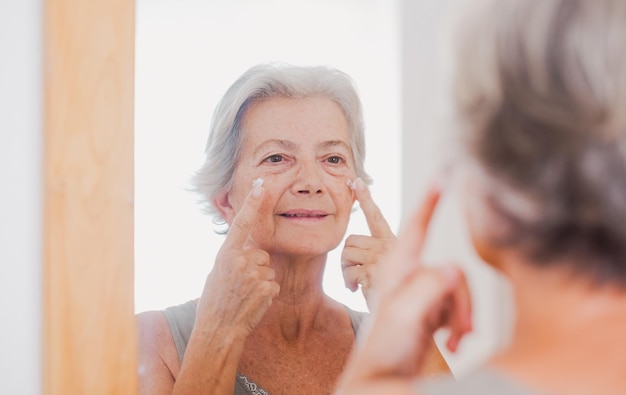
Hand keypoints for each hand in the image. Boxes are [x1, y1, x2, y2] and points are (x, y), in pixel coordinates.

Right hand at [196, 185, 279, 337]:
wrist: (218, 330)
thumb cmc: (214, 303)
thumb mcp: (217, 273)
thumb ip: (232, 258)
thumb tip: (248, 249)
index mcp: (225, 254)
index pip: (241, 223)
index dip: (252, 204)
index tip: (261, 187)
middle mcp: (241, 260)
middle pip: (261, 253)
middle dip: (255, 266)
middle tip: (240, 284)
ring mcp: (255, 274)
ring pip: (268, 270)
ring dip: (261, 281)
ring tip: (245, 295)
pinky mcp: (267, 288)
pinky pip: (273, 285)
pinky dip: (266, 294)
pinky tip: (253, 303)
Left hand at [339, 184, 471, 383]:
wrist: (382, 379)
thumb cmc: (384, 349)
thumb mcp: (403, 317)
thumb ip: (425, 290)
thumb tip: (452, 265)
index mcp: (399, 269)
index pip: (416, 227)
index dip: (429, 201)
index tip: (442, 176)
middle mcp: (412, 275)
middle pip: (453, 269)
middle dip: (461, 301)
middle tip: (456, 333)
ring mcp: (424, 292)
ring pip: (460, 289)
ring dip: (461, 318)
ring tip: (449, 341)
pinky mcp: (433, 309)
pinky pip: (459, 306)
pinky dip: (461, 325)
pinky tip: (450, 342)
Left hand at [341, 178, 396, 306]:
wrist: (401, 322)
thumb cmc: (391, 299)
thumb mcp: (382, 272)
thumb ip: (370, 256)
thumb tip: (348, 248)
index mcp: (392, 243)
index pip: (376, 216)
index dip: (366, 198)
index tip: (356, 181)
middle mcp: (390, 247)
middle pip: (350, 239)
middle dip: (346, 257)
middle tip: (354, 274)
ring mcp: (383, 259)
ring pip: (346, 253)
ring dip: (345, 271)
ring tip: (357, 284)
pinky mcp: (375, 273)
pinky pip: (348, 271)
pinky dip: (348, 283)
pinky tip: (358, 291)